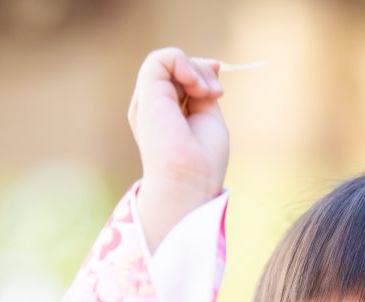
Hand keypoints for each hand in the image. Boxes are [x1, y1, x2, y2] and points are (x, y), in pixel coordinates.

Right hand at [128, 48, 228, 249]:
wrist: (189, 180)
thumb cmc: (202, 161)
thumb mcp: (208, 117)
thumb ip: (203, 90)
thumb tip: (210, 63)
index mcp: (165, 115)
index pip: (180, 79)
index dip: (200, 73)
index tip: (218, 90)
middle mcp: (153, 106)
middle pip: (176, 69)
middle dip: (201, 72)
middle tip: (215, 94)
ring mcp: (148, 100)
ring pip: (169, 62)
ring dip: (195, 70)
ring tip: (206, 93)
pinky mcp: (146, 94)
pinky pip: (160, 59)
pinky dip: (182, 62)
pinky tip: (195, 85)